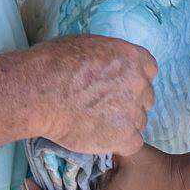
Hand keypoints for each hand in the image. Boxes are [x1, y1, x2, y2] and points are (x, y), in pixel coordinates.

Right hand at [26, 35, 155, 155]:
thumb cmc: (54, 64)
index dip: (134, 80)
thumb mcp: (88, 46)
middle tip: (106, 108)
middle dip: (129, 103)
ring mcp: (133, 110)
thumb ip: (109, 58)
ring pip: (139, 122)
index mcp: (132, 57)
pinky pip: (133, 143)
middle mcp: (138, 82)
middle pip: (145, 98)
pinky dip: (119, 144)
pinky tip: (101, 138)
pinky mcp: (124, 135)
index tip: (120, 87)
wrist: (40, 92)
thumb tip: (108, 65)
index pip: (149, 71)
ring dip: (123, 124)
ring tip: (97, 124)